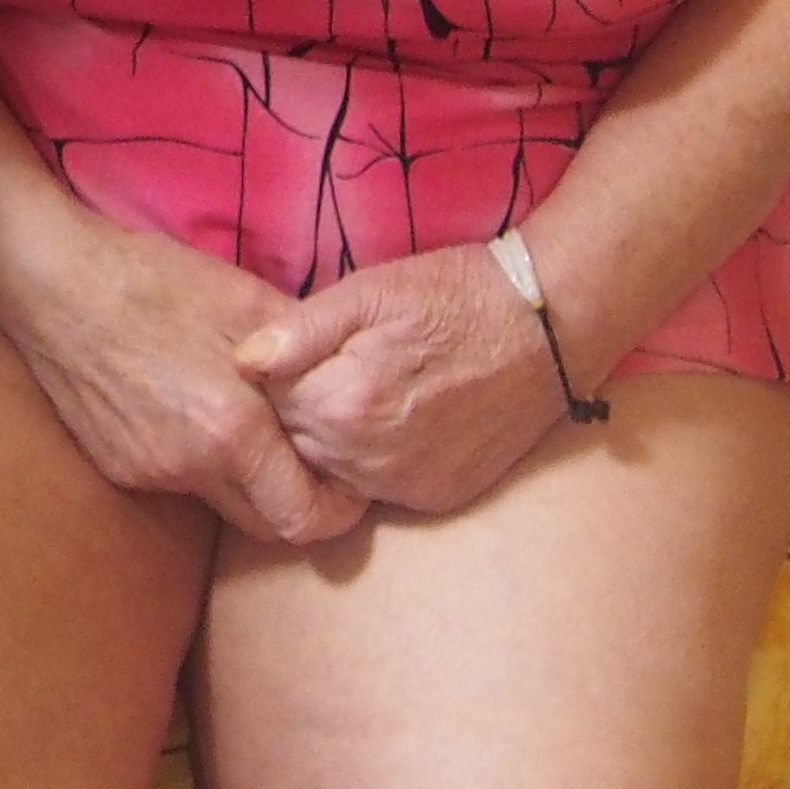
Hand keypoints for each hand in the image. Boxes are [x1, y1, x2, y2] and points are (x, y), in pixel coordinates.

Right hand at [0, 205, 368, 546]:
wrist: (53, 281)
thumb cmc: (155, 281)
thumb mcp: (247, 301)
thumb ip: (305, 353)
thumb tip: (348, 381)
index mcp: (231, 432)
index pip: (305, 517)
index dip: (340, 509)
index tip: (349, 480)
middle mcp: (189, 469)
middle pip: (267, 526)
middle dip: (299, 502)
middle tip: (311, 459)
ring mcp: (148, 473)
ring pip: (221, 503)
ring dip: (247, 481)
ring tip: (249, 426)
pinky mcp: (116, 466)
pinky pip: (177, 481)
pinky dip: (199, 460)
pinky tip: (188, 408)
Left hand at [235, 247, 573, 518]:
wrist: (547, 328)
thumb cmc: (454, 296)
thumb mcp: (370, 291)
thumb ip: (300, 332)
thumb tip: (242, 362)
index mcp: (342, 405)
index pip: (268, 405)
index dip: (276, 374)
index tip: (300, 348)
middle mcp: (368, 461)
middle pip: (295, 445)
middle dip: (300, 410)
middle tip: (331, 366)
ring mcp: (406, 487)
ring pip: (334, 472)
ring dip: (334, 438)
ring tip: (365, 387)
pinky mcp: (438, 498)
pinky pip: (379, 488)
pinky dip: (375, 459)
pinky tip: (396, 416)